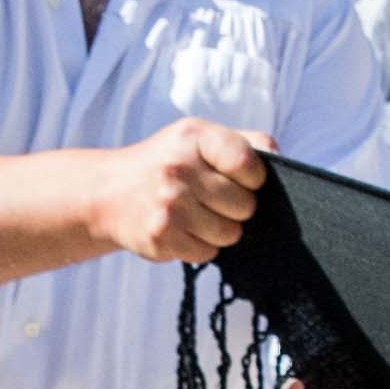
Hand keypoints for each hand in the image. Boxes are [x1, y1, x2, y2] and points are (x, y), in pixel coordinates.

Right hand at [89, 118, 266, 263]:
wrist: (109, 193)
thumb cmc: (167, 163)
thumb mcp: (197, 138)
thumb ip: (244, 142)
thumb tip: (281, 159)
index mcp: (193, 136)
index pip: (248, 162)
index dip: (255, 178)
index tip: (242, 179)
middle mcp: (178, 168)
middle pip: (245, 205)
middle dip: (236, 207)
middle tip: (211, 199)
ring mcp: (168, 204)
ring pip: (230, 233)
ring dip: (220, 229)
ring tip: (195, 214)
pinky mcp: (161, 236)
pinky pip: (209, 253)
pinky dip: (201, 246)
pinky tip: (181, 229)